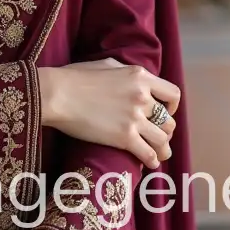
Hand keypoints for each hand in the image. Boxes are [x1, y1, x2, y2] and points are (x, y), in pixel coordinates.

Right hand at [37, 57, 178, 169]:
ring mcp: (134, 117)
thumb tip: (134, 80)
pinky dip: (151, 161)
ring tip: (160, 155)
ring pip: (163, 139)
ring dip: (163, 149)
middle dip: (165, 130)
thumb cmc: (74, 77)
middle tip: (158, 136)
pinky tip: (149, 164)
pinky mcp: (124, 137)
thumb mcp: (106, 64)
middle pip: (168, 120)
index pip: (172, 94)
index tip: (164, 112)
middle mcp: (142, 96)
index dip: (171, 106)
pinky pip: (148, 154)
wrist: (57, 93)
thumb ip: (126, 72)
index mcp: (140, 76)